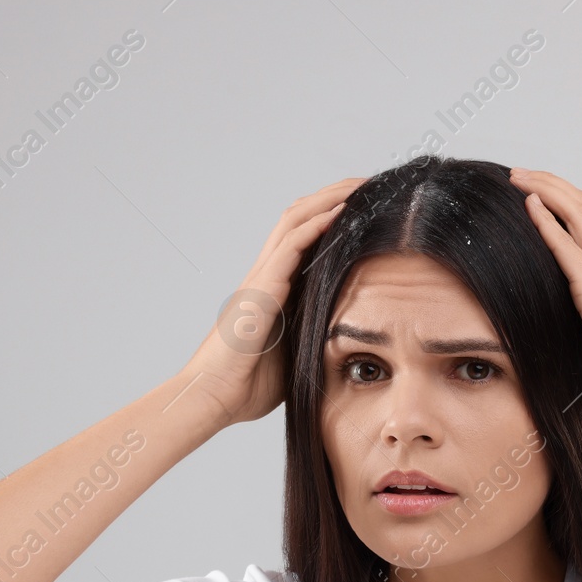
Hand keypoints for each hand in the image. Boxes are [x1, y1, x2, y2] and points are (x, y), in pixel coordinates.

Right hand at [185, 176, 366, 425]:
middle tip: (368, 183)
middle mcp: (266, 276)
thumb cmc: (246, 387)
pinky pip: (290, 247)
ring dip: (329, 199)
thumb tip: (343, 345)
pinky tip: (340, 212)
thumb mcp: (294, 358)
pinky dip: (316, 225)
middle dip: (334, 196)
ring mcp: (261, 279)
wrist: (213, 398)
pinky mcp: (261, 289)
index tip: (364, 207)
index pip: (303, 239)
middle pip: (299, 219)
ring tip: (360, 185)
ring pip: (295, 222)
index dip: (331, 217)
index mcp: (274, 290)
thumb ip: (312, 341)